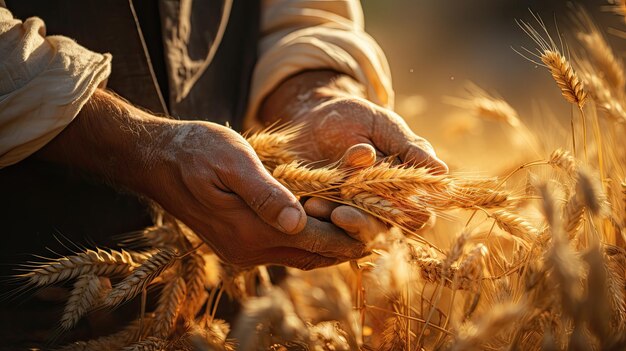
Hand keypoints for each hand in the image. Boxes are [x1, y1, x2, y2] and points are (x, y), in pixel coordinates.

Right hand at [38, 89, 365, 269]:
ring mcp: (244, 251)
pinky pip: (288, 249)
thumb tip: (300, 221)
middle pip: (317, 256)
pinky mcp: (240, 245)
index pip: (318, 242)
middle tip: (378, 216)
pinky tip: (324, 216)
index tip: (379, 213)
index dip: (351, 229)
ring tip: (358, 214)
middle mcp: (249, 251)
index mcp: (250, 231)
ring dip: (332, 239)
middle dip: (349, 239)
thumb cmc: (196, 150)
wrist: (157, 161)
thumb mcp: (232, 160)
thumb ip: (266, 193)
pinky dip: (312, 237)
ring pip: (305, 256)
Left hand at [260, 71, 447, 236]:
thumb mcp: (384, 127)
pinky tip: (305, 204)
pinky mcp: (322, 216)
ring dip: (333, 222)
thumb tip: (441, 172)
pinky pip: (321, 226)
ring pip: (348, 232)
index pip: (418, 214)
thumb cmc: (356, 119)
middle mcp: (379, 209)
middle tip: (341, 215)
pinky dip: (315, 217)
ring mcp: (350, 215)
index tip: (396, 205)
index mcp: (405, 190)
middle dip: (360, 224)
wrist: (311, 116)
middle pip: (380, 230)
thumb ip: (410, 149)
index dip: (409, 214)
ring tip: (315, 206)